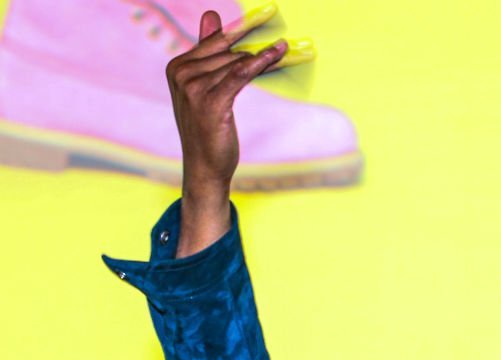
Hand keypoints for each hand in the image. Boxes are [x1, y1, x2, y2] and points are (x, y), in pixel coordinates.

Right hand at [165, 9, 285, 255]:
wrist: (204, 167)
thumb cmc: (208, 129)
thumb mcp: (205, 88)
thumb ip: (208, 52)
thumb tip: (212, 14)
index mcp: (177, 67)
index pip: (215, 42)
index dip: (240, 30)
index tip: (265, 14)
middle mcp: (181, 73)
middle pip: (227, 51)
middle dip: (255, 47)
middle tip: (283, 43)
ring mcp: (193, 87)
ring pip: (237, 62)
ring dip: (263, 56)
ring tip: (285, 49)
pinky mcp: (210, 102)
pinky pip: (241, 74)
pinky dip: (261, 63)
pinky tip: (277, 55)